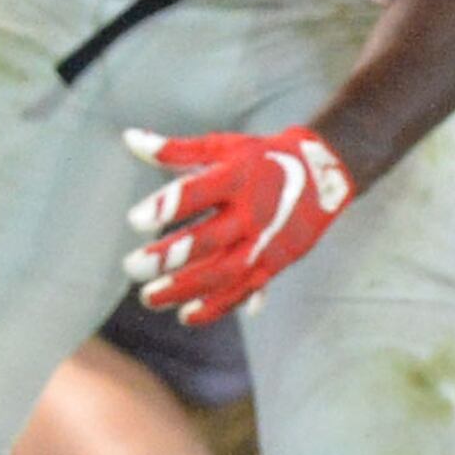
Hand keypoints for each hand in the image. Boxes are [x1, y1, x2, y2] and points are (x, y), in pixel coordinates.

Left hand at [122, 124, 352, 323]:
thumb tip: (129, 139)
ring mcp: (266, 242)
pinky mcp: (275, 263)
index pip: (199, 192)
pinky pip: (246, 290)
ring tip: (148, 298)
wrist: (325, 174)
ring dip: (186, 290)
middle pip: (210, 240)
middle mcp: (254, 212)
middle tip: (131, 267)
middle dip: (170, 257)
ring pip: (225, 274)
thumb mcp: (222, 146)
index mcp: (237, 178)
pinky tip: (186, 316)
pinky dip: (219, 306)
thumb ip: (175, 149)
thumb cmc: (260, 157)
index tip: (135, 221)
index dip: (167, 206)